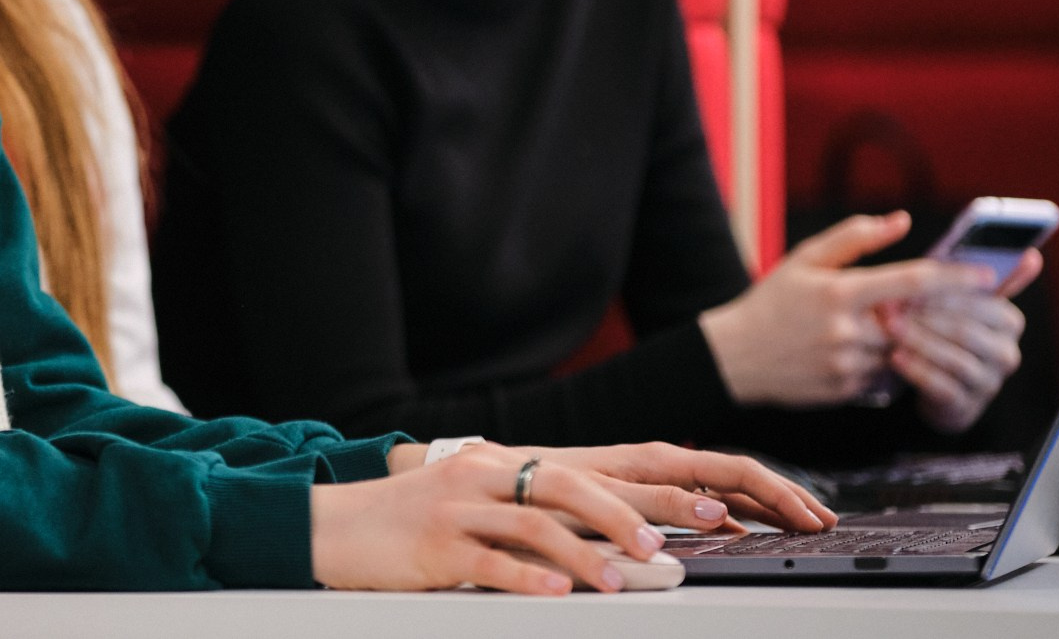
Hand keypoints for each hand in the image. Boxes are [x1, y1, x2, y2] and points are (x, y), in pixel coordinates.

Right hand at [310, 441, 831, 594]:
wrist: (338, 524)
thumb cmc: (419, 522)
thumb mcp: (486, 503)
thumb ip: (546, 511)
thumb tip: (626, 533)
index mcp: (515, 463)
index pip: (605, 467)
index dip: (665, 486)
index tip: (720, 510)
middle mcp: (494, 474)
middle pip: (575, 484)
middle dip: (635, 515)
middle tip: (679, 545)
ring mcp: (464, 507)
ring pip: (538, 522)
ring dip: (587, 554)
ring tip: (622, 583)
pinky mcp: (437, 544)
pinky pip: (490, 560)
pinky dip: (528, 578)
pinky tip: (556, 595)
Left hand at [533, 442, 835, 538]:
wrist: (504, 479)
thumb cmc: (547, 485)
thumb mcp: (605, 498)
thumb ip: (660, 504)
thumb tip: (718, 511)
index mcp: (657, 459)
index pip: (737, 471)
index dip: (780, 494)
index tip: (812, 517)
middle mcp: (660, 463)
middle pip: (741, 476)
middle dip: (787, 497)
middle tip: (825, 521)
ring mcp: (655, 478)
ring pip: (726, 489)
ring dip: (766, 506)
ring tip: (801, 524)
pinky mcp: (645, 493)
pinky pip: (703, 501)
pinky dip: (734, 514)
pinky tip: (747, 531)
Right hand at [698, 212, 993, 406]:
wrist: (734, 358)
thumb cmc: (771, 302)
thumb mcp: (804, 259)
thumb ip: (855, 237)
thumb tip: (902, 221)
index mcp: (840, 292)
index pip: (912, 281)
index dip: (956, 277)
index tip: (988, 275)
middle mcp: (849, 330)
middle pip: (919, 321)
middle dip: (946, 314)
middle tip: (972, 305)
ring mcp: (850, 364)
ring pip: (906, 351)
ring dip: (918, 340)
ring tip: (919, 327)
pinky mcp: (848, 390)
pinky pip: (888, 376)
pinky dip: (893, 362)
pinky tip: (883, 351)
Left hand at [890, 248, 1040, 432]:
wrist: (933, 385)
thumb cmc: (941, 331)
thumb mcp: (955, 303)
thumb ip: (976, 278)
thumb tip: (1031, 255)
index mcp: (1009, 321)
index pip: (980, 302)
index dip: (941, 292)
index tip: (908, 282)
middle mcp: (1006, 353)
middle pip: (965, 330)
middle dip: (925, 316)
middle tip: (890, 305)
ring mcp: (989, 382)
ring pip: (954, 358)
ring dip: (918, 341)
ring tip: (890, 329)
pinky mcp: (967, 406)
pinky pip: (942, 386)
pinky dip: (916, 370)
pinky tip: (894, 357)